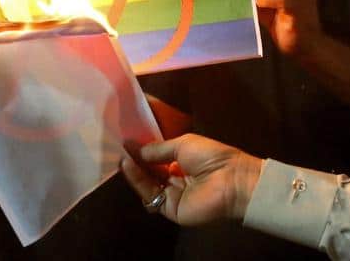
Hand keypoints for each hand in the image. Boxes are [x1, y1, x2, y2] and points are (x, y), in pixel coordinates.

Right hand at [120, 134, 262, 224]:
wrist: (230, 180)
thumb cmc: (211, 156)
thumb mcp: (182, 144)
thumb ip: (158, 149)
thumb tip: (135, 149)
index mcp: (183, 162)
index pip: (158, 158)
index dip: (143, 150)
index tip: (127, 140)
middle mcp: (176, 179)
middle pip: (150, 171)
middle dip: (136, 160)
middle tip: (119, 147)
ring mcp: (172, 195)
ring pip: (147, 184)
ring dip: (134, 170)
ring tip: (121, 155)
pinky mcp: (169, 208)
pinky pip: (150, 194)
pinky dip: (138, 181)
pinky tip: (129, 166)